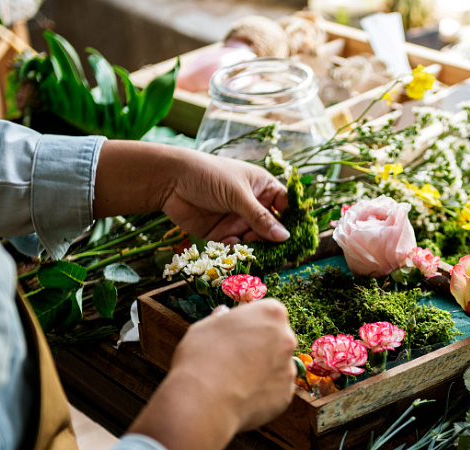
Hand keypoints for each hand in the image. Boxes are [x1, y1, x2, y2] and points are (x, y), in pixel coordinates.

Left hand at [93, 141, 290, 243]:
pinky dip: (236, 251)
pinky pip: (235, 247)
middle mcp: (252, 205)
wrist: (169, 181)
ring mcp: (237, 220)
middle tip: (282, 254)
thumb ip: (260, 218)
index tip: (300, 236)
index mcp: (262, 187)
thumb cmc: (208, 175)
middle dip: (275, 240)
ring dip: (257, 248)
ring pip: (255, 240)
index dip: (293, 220)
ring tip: (257, 254)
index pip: (285, 205)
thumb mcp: (238, 195)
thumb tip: (285, 237)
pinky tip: (234, 250)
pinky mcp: (221, 234)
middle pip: (272, 227)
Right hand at [128, 298, 296, 449]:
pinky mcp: (286, 397)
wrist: (200, 402)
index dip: (248, 325)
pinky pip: (274, 392)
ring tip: (229, 384)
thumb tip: (224, 317)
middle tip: (230, 362)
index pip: (267, 312)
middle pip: (275, 339)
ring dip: (258, 373)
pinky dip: (259, 396)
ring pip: (275, 368)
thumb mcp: (202, 329)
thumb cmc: (197, 358)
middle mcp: (287, 338)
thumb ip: (220, 321)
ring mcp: (289, 369)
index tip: (233, 337)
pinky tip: (236, 400)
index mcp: (271, 313)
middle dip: (257, 348)